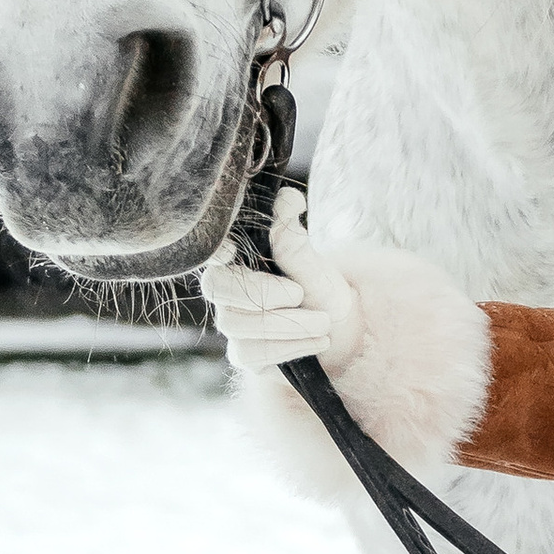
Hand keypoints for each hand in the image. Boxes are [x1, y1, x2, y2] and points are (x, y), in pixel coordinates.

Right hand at [198, 185, 360, 376]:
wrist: (340, 329)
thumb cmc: (320, 289)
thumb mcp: (313, 262)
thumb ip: (294, 236)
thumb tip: (289, 199)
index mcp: (239, 261)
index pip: (213, 253)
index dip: (217, 253)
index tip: (233, 252)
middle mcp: (227, 292)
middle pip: (219, 290)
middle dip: (264, 295)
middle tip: (301, 294)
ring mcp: (233, 324)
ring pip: (239, 326)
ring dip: (287, 325)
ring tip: (323, 322)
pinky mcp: (244, 354)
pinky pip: (251, 354)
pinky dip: (288, 348)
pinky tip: (315, 342)